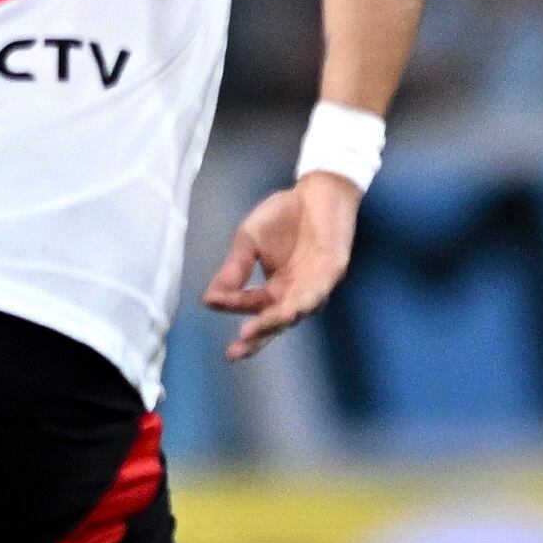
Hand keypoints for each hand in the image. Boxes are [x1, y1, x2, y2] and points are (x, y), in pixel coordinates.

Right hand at [206, 171, 361, 360]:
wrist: (316, 191)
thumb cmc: (284, 215)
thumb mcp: (248, 241)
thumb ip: (234, 269)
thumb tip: (210, 299)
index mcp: (276, 289)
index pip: (252, 306)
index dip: (232, 305)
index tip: (212, 302)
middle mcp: (296, 293)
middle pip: (275, 322)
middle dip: (255, 336)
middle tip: (235, 352)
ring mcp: (315, 284)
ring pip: (296, 310)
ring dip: (276, 321)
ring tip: (255, 331)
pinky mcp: (333, 270)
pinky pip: (319, 290)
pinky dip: (305, 300)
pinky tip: (290, 309)